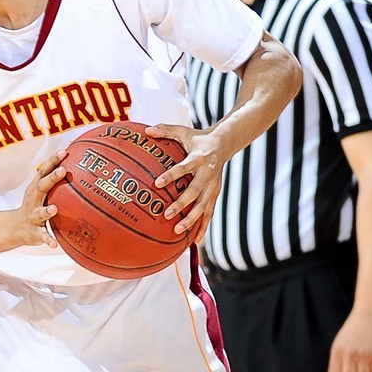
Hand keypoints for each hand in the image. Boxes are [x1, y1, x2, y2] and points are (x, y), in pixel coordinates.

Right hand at [19, 152, 65, 247]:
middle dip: (51, 178)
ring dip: (47, 211)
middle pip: (41, 186)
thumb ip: (53, 179)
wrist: (13, 227)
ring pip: (40, 213)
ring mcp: (32, 216)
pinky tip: (54, 245)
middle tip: (62, 171)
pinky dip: (47, 239)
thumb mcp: (39, 191)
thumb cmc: (33, 206)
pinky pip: (41, 236)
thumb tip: (78, 164)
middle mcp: (33, 199)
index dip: (53, 160)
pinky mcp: (33, 232)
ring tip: (54, 209)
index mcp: (36, 188)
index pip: (44, 171)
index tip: (65, 151)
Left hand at [148, 123, 221, 239]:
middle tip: (166, 214)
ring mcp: (213, 186)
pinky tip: (195, 242)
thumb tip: (146, 130)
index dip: (172, 175)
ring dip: (192, 219)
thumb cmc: (197, 139)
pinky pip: (209, 213)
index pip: (184, 167)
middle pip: (195, 191)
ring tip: (177, 231)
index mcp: (199, 158)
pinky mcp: (215, 194)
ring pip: (203, 206)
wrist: (225, 143)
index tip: (157, 183)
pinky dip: (203, 227)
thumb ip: (165, 130)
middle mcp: (208, 174)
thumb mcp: (183, 131)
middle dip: (182, 204)